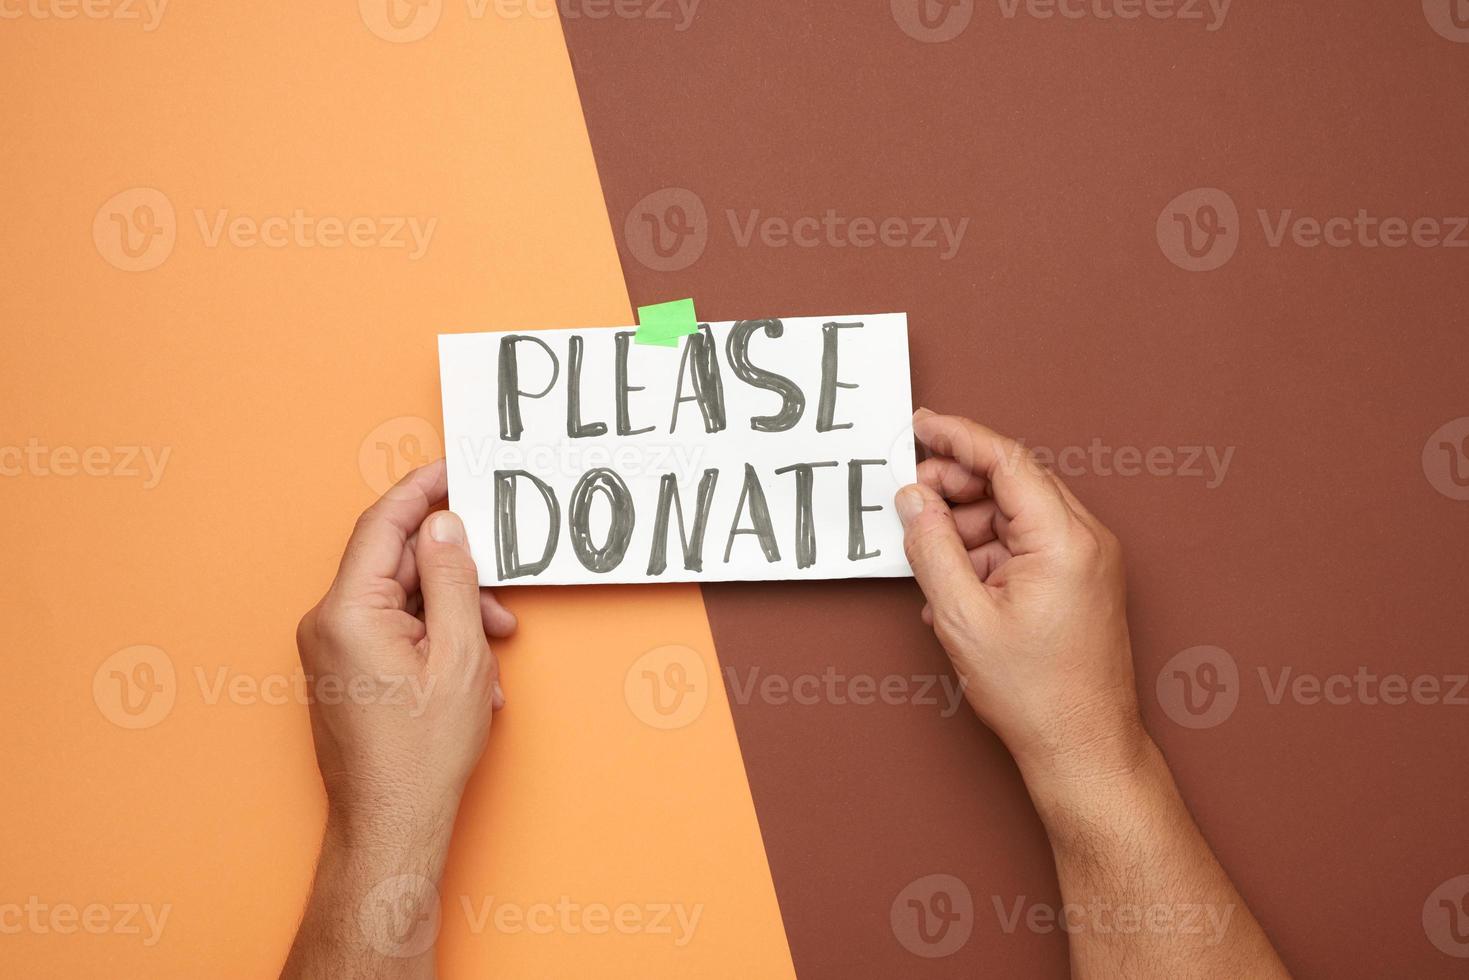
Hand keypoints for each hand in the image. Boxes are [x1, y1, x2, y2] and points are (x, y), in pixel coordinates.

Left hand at [295, 459, 516, 844]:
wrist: (389, 824)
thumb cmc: (421, 754)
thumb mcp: (459, 656)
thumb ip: (453, 580)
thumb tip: (444, 525)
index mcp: (348, 612)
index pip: (383, 525)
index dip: (422, 491)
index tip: (452, 469)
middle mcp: (328, 623)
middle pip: (396, 564)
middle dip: (455, 573)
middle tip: (502, 587)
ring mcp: (331, 649)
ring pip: (401, 600)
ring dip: (453, 613)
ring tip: (492, 650)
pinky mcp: (342, 670)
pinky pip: (393, 631)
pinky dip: (435, 639)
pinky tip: (469, 674)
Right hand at [896, 409, 1145, 785]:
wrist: (1082, 747)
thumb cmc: (1036, 694)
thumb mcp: (962, 617)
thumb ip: (931, 549)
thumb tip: (913, 502)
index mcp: (1064, 540)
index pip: (1007, 460)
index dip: (958, 438)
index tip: (922, 427)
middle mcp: (1085, 540)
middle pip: (1013, 482)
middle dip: (957, 484)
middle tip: (910, 498)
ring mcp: (1087, 560)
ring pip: (1016, 513)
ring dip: (968, 524)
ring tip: (930, 558)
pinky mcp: (1080, 581)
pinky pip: (1026, 545)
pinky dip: (987, 553)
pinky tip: (955, 584)